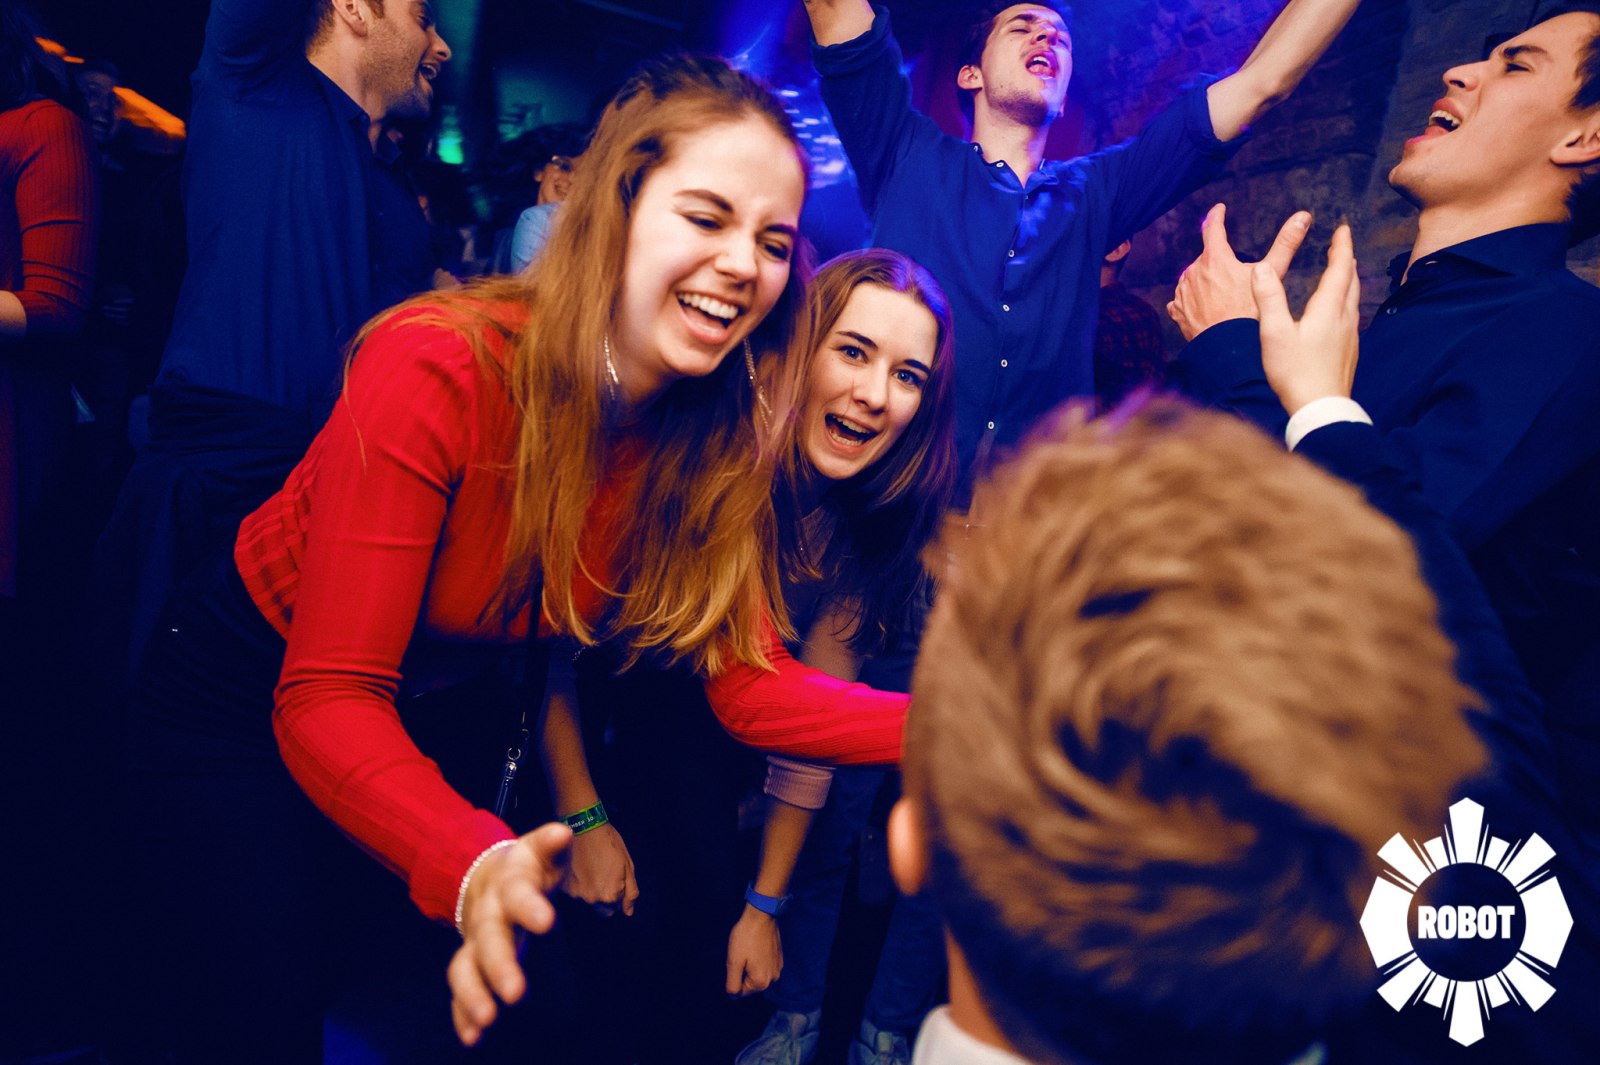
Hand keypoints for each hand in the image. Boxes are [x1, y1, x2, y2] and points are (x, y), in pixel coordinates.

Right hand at [449, 822, 571, 1046]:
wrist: (485, 875)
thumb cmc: (526, 867)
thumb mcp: (539, 851)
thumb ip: (551, 844)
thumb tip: (564, 832)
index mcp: (509, 884)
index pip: (518, 894)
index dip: (530, 907)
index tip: (547, 923)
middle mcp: (487, 914)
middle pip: (489, 939)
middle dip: (501, 966)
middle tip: (516, 993)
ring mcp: (474, 940)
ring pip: (466, 967)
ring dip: (474, 995)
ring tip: (487, 1021)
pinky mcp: (470, 962)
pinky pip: (462, 987)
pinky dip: (463, 1013)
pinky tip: (472, 1037)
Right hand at [560, 821, 638, 916]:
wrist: (584, 827)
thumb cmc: (608, 843)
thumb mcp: (628, 865)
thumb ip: (631, 892)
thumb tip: (629, 912)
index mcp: (610, 895)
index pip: (617, 908)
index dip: (618, 893)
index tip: (615, 877)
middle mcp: (591, 899)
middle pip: (602, 909)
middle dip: (605, 897)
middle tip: (604, 876)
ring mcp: (576, 894)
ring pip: (588, 901)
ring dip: (591, 891)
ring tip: (592, 869)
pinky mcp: (564, 887)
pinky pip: (576, 893)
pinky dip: (579, 885)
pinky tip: (581, 869)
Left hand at [726, 905, 783, 996]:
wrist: (762, 915)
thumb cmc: (746, 937)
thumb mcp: (734, 961)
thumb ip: (732, 983)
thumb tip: (733, 996)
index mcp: (761, 982)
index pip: (740, 992)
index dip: (733, 977)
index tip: (735, 960)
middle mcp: (773, 979)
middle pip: (750, 984)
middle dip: (742, 972)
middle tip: (740, 954)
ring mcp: (778, 968)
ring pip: (757, 974)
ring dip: (750, 966)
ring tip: (748, 950)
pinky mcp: (779, 958)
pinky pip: (765, 966)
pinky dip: (759, 960)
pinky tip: (755, 947)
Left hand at [1168, 203, 1310, 340]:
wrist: (1230, 347)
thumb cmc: (1252, 310)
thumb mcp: (1274, 274)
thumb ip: (1286, 243)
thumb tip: (1303, 216)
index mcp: (1215, 258)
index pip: (1212, 228)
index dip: (1217, 216)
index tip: (1219, 209)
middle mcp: (1193, 272)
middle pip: (1205, 259)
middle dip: (1217, 263)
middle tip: (1233, 278)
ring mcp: (1183, 292)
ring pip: (1193, 278)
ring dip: (1203, 281)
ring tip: (1221, 296)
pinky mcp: (1177, 311)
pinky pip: (1181, 299)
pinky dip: (1190, 300)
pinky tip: (1203, 307)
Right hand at [1252, 222, 1360, 416]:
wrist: (1320, 409)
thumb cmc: (1295, 372)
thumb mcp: (1274, 334)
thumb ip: (1268, 299)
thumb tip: (1260, 268)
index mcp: (1328, 310)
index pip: (1340, 269)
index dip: (1341, 247)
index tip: (1343, 229)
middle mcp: (1345, 319)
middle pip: (1351, 282)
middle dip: (1346, 260)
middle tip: (1342, 246)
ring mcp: (1350, 337)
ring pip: (1354, 299)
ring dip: (1348, 280)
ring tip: (1343, 272)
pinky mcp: (1348, 352)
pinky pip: (1351, 316)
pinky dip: (1346, 301)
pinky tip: (1338, 311)